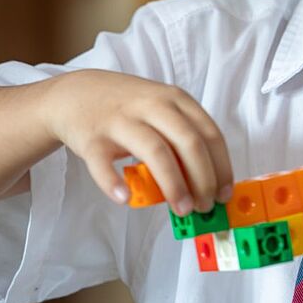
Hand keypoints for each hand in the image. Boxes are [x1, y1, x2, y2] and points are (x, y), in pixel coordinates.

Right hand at [43, 68, 231, 215]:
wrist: (77, 93)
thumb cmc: (129, 107)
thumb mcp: (161, 110)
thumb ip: (182, 138)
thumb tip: (205, 183)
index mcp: (176, 99)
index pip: (210, 133)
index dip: (222, 166)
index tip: (225, 193)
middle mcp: (153, 105)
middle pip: (188, 142)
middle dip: (203, 179)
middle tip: (205, 207)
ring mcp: (121, 120)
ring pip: (155, 151)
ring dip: (173, 185)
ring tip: (182, 209)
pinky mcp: (92, 137)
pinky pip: (104, 163)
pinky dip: (114, 182)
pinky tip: (125, 199)